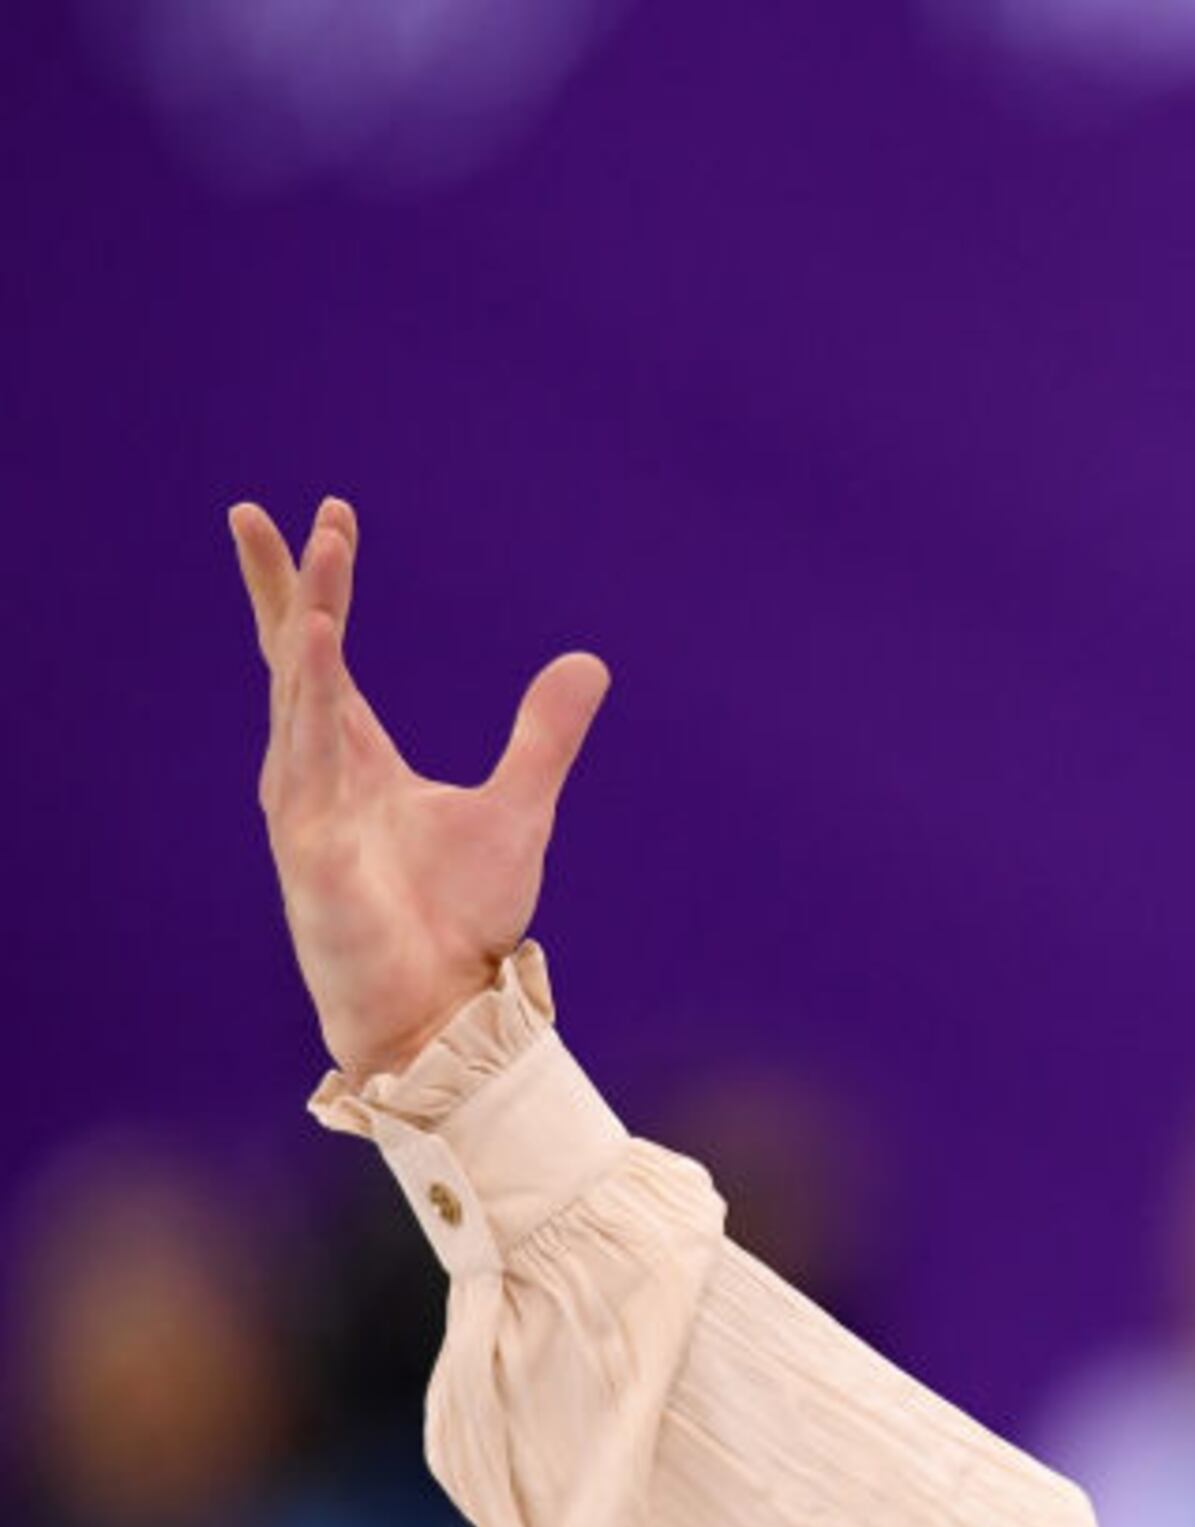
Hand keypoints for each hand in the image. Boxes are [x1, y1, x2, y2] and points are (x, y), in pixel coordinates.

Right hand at [230, 496, 610, 1079]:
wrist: (441, 1008)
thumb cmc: (458, 921)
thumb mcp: (518, 809)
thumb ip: (545, 736)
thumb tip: (587, 661)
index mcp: (353, 757)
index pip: (320, 654)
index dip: (313, 588)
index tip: (319, 518)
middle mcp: (316, 772)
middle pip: (291, 658)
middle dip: (288, 584)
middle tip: (267, 511)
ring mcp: (303, 809)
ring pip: (298, 695)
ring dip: (304, 622)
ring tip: (316, 556)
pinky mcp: (307, 849)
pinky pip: (307, 760)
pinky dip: (312, 700)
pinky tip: (315, 642)